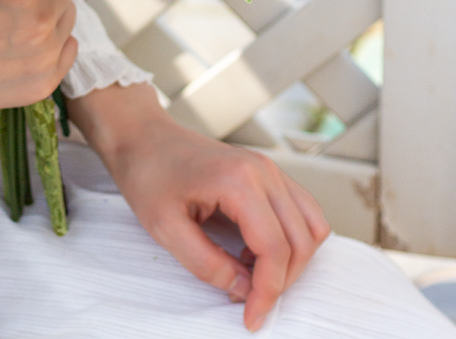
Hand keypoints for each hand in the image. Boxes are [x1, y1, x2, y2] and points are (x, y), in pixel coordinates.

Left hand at [68, 83, 329, 332]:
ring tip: (254, 273)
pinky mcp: (267, 172)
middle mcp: (263, 170)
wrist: (144, 138)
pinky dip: (292, 238)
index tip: (251, 317)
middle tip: (251, 301)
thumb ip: (206, 264)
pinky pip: (301, 210)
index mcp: (239, 180)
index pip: (275, 248)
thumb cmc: (149, 174)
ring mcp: (269, 167)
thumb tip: (243, 290)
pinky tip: (256, 249)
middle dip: (282, 280)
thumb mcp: (166, 228)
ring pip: (311, 225)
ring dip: (294, 260)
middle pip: (301, 240)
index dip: (268, 291)